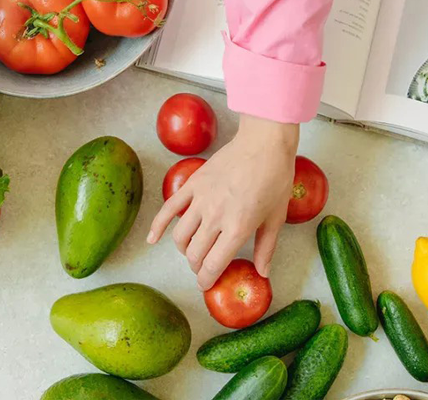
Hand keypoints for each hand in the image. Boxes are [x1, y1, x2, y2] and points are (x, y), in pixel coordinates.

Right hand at [147, 114, 298, 289]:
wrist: (264, 143)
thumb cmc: (275, 179)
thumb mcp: (276, 218)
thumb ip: (266, 248)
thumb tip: (262, 273)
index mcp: (238, 228)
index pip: (212, 265)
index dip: (207, 280)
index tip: (207, 284)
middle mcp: (215, 217)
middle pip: (194, 254)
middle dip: (197, 267)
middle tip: (204, 267)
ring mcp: (201, 200)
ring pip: (180, 237)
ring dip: (184, 250)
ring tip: (192, 250)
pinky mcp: (192, 185)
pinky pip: (168, 209)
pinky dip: (157, 226)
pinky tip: (152, 239)